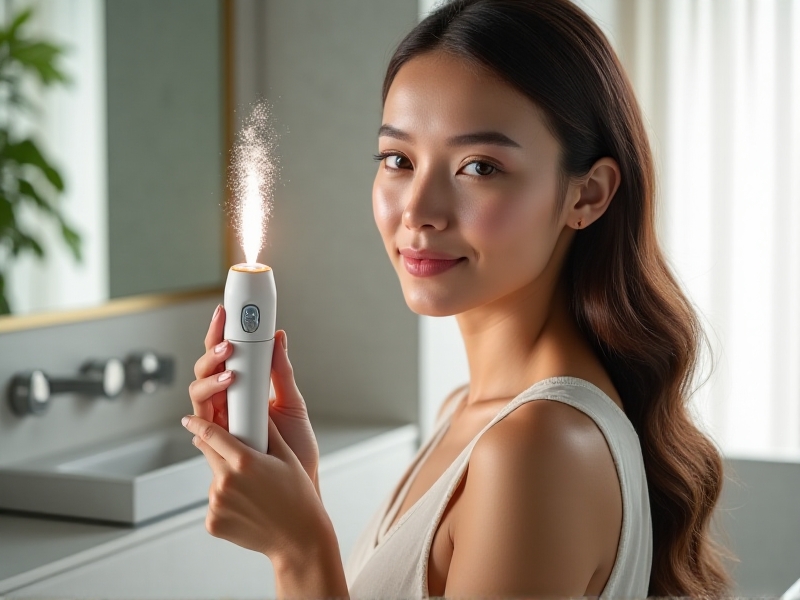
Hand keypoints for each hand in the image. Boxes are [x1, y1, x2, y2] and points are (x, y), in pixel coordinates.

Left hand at [181, 414, 334, 563]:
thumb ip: (266, 431)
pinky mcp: (213, 522)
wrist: (298, 538)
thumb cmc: (297, 496)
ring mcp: (217, 503)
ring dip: (226, 480)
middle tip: (241, 462)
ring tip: (254, 493)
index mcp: (244, 461)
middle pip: (210, 455)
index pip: (211, 434)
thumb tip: (256, 412)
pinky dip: (227, 503)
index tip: (188, 419)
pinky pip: (215, 504)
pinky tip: (248, 508)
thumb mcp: (287, 457)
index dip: (197, 424)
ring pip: (214, 481)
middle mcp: (226, 481)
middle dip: (219, 452)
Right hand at [189, 305, 319, 491]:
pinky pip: (200, 424)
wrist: (298, 486)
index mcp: (242, 391)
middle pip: (205, 371)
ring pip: (197, 394)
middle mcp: (226, 406)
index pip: (224, 357)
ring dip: (209, 376)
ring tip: (230, 370)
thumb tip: (278, 336)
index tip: (225, 312)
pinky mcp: (215, 447)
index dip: (221, 334)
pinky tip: (220, 394)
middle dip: (211, 351)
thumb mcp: (293, 404)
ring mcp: (219, 425)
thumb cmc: (297, 449)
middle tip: (228, 340)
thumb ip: (282, 373)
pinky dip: (205, 408)